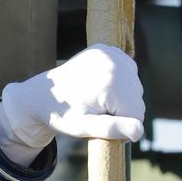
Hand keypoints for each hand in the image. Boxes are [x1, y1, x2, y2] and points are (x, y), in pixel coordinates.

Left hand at [0, 44, 144, 163]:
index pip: (137, 114)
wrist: (42, 95)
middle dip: (122, 113)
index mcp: (109, 82)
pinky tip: (101, 88)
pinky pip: (129, 74)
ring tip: (97, 101)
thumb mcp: (82, 127)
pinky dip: (120, 84)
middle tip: (96, 114)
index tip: (100, 126)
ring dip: (122, 99)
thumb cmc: (62, 115)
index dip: (122, 128)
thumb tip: (139, 130)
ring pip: (135, 88)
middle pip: (137, 100)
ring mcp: (110, 53)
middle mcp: (113, 63)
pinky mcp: (107, 49)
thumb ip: (111, 129)